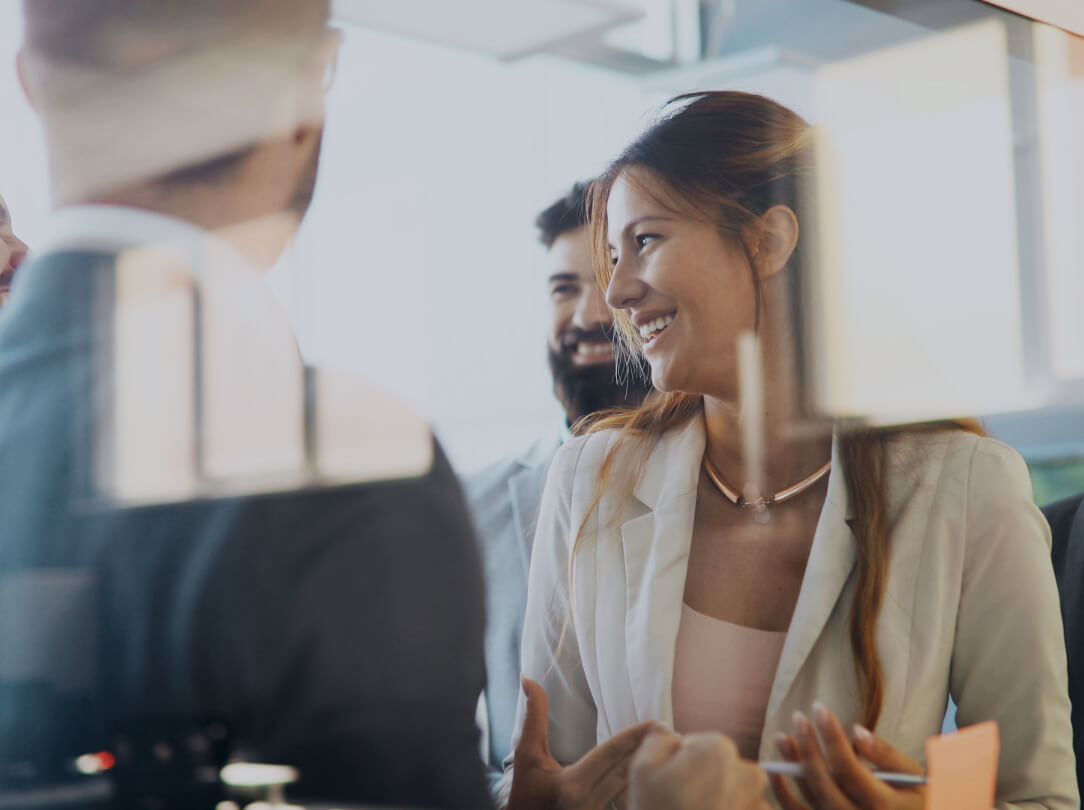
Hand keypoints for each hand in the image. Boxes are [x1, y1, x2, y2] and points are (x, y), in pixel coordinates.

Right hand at [507, 677, 659, 809]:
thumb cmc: (525, 791)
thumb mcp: (527, 753)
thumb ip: (534, 716)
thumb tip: (528, 678)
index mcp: (572, 783)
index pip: (611, 754)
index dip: (636, 737)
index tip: (657, 723)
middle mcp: (588, 803)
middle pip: (628, 772)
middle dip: (652, 752)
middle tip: (674, 733)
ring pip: (633, 792)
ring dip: (654, 774)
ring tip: (673, 753)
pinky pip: (629, 806)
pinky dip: (644, 793)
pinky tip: (659, 780)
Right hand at [629, 730, 769, 809]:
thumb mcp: (641, 768)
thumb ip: (658, 739)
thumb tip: (670, 734)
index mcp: (717, 749)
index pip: (700, 744)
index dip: (683, 762)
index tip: (673, 784)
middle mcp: (746, 772)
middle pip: (724, 766)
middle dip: (707, 779)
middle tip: (684, 802)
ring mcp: (758, 804)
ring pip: (739, 791)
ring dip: (724, 801)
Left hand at [771, 702, 924, 809]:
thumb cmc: (914, 795)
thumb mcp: (912, 773)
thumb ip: (886, 754)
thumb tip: (857, 731)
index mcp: (884, 808)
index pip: (849, 771)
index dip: (832, 738)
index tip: (821, 708)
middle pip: (825, 785)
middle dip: (808, 749)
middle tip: (798, 717)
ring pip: (810, 799)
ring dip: (792, 767)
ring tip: (782, 736)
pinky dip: (782, 795)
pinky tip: (773, 770)